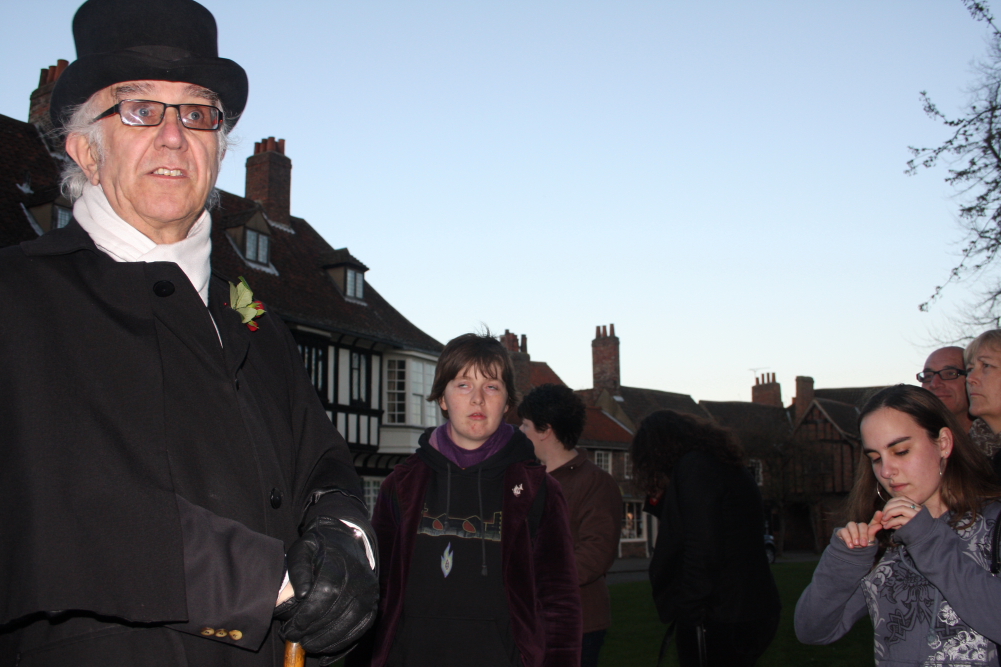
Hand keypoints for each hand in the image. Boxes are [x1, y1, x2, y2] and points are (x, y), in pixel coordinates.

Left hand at [277, 517, 378, 663]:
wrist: (347, 540)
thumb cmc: (320, 547)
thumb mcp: (303, 548)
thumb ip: (298, 568)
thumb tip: (300, 594)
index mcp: (339, 562)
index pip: (326, 592)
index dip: (308, 614)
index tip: (292, 627)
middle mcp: (358, 578)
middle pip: (337, 610)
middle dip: (313, 630)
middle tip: (294, 638)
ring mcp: (369, 592)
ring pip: (350, 622)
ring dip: (327, 639)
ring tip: (308, 644)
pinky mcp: (373, 603)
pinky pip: (361, 627)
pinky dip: (344, 640)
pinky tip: (327, 647)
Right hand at [837, 510, 883, 547]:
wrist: (851, 555)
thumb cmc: (862, 547)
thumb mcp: (869, 542)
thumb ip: (872, 533)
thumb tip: (879, 525)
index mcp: (868, 529)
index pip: (873, 522)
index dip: (876, 517)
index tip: (879, 513)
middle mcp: (859, 526)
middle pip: (862, 525)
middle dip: (863, 534)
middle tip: (863, 544)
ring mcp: (850, 528)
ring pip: (851, 525)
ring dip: (855, 535)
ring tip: (856, 544)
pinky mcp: (842, 531)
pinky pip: (844, 531)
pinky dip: (848, 538)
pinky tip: (851, 545)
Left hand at [880, 497, 922, 530]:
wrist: (926, 541)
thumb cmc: (914, 532)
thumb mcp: (906, 521)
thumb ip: (897, 516)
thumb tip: (883, 515)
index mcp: (917, 507)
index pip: (902, 499)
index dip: (891, 502)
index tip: (885, 509)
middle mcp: (918, 510)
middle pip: (900, 502)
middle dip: (888, 507)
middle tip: (882, 515)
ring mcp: (917, 516)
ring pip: (901, 508)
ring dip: (889, 513)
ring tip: (883, 520)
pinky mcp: (914, 524)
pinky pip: (900, 519)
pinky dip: (891, 522)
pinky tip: (887, 527)